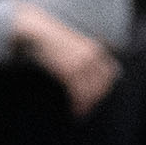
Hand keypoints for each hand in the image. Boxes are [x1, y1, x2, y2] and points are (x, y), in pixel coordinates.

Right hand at [13, 3, 118, 118]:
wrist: (35, 31)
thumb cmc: (49, 38)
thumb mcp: (72, 43)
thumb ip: (81, 55)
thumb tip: (84, 72)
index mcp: (94, 47)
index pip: (110, 72)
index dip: (105, 86)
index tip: (98, 96)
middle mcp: (92, 55)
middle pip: (103, 85)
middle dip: (96, 99)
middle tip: (87, 109)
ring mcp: (81, 64)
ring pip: (91, 92)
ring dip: (87, 105)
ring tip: (80, 113)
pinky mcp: (70, 72)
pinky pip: (79, 94)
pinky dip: (78, 106)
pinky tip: (74, 112)